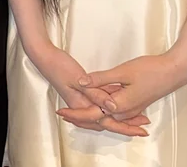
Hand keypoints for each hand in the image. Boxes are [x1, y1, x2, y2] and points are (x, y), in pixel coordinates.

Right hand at [35, 45, 149, 136]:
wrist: (43, 57)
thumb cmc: (58, 66)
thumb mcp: (78, 79)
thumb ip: (95, 93)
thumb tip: (112, 107)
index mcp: (81, 105)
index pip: (107, 122)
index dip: (126, 127)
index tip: (141, 130)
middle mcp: (81, 106)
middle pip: (106, 122)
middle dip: (125, 126)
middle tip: (143, 128)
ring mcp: (80, 100)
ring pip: (103, 115)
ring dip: (119, 119)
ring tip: (136, 119)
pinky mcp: (80, 93)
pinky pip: (98, 106)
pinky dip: (110, 109)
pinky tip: (117, 104)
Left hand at [68, 53, 186, 123]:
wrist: (173, 72)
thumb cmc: (150, 70)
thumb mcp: (122, 72)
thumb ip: (101, 79)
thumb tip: (82, 82)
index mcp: (120, 106)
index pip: (92, 114)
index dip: (75, 113)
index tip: (61, 112)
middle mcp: (125, 111)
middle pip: (98, 118)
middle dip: (80, 117)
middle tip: (63, 114)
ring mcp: (131, 109)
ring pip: (106, 115)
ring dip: (91, 114)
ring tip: (75, 111)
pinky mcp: (135, 104)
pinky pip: (115, 110)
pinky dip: (103, 109)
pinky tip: (96, 104)